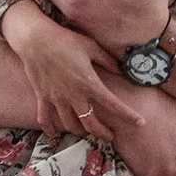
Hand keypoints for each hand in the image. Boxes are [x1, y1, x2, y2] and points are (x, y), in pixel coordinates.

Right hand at [0, 1, 141, 143]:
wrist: (35, 39)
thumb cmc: (65, 40)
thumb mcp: (91, 46)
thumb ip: (107, 60)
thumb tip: (121, 69)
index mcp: (89, 83)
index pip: (113, 104)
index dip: (128, 115)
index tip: (140, 123)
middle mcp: (74, 95)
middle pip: (91, 124)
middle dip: (103, 133)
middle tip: (110, 136)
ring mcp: (57, 98)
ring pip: (70, 125)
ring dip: (81, 131)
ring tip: (87, 131)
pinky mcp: (43, 97)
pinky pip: (45, 118)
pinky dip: (49, 128)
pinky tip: (54, 132)